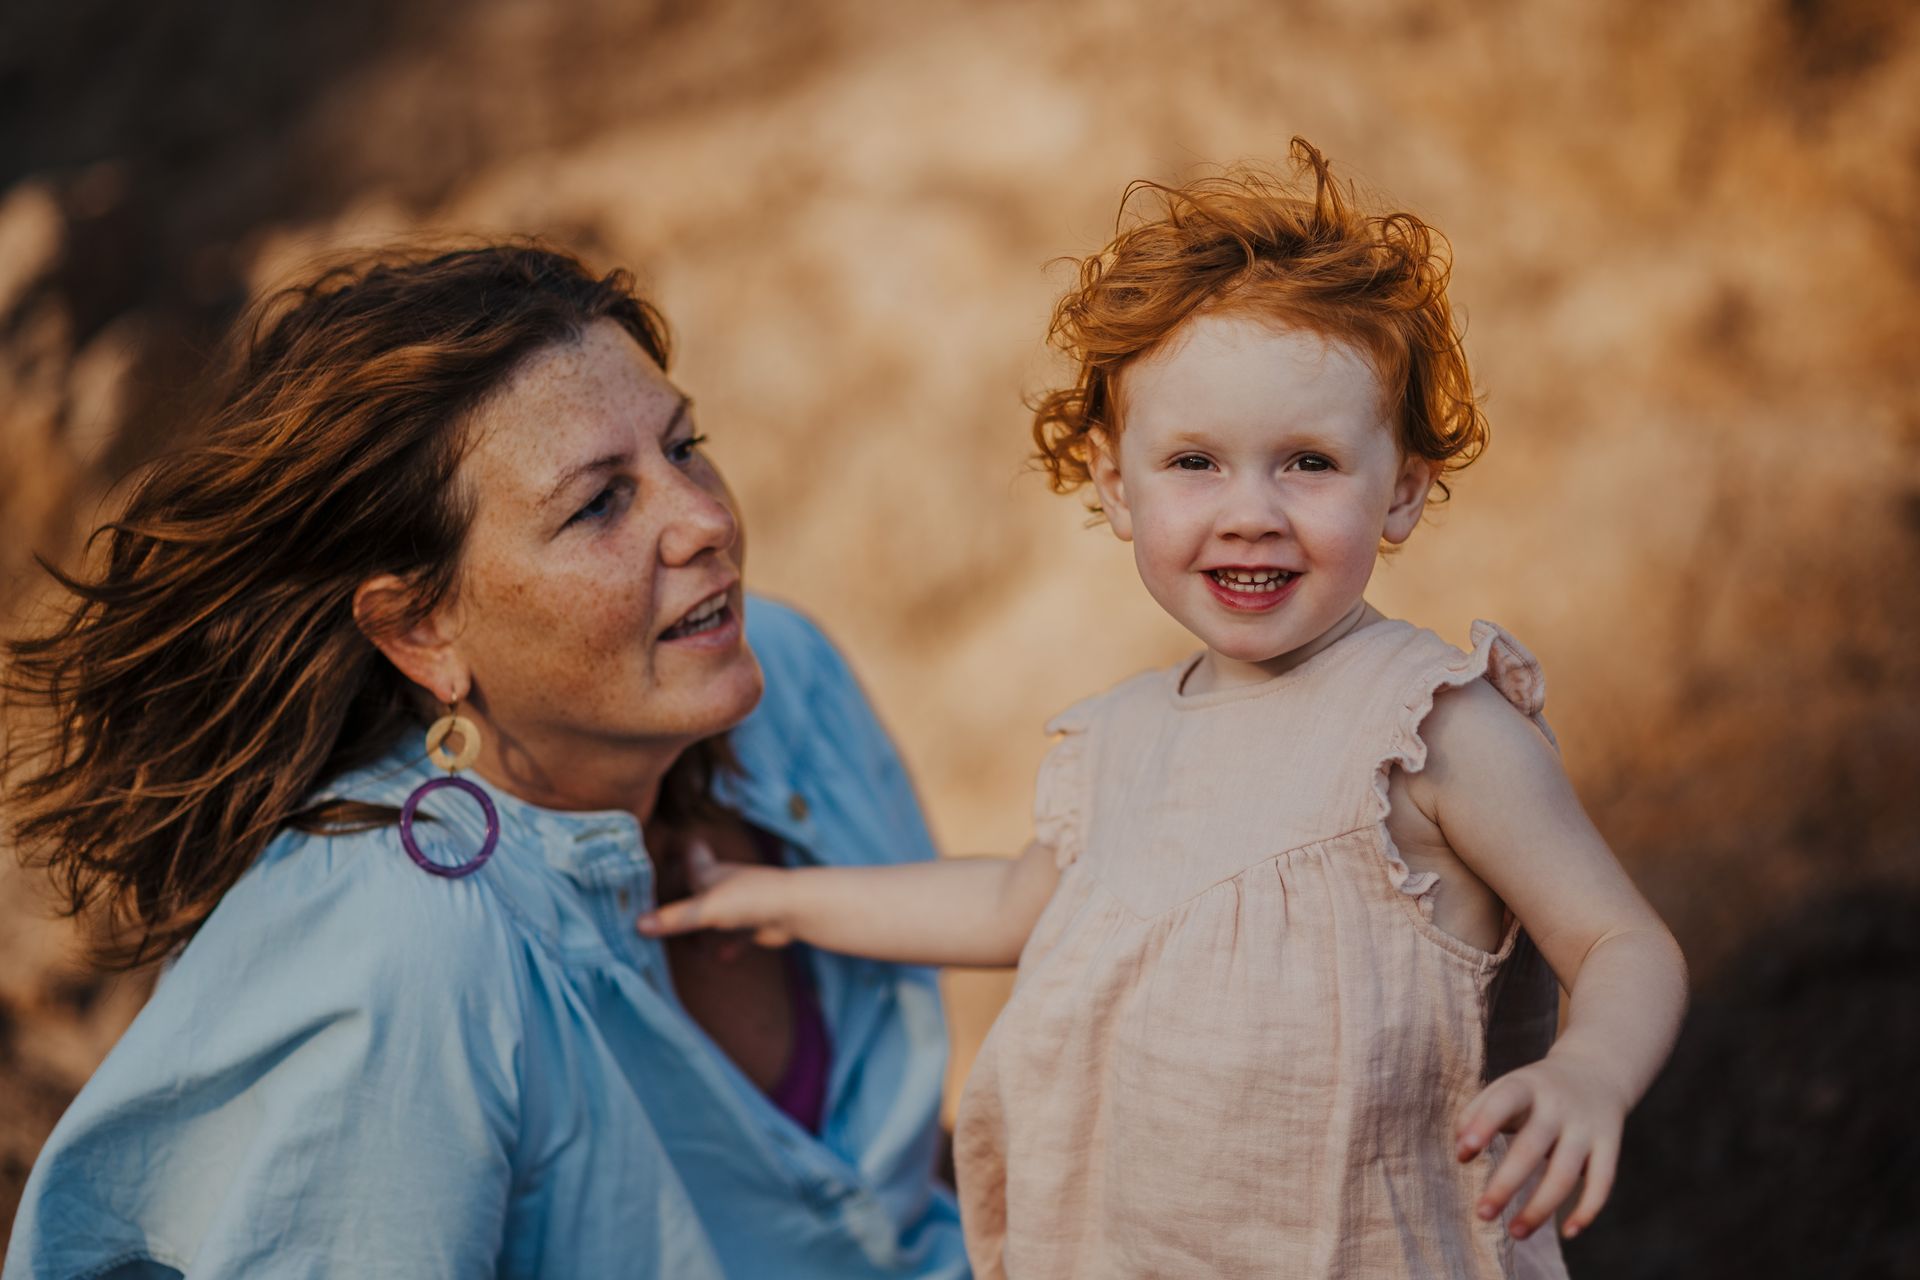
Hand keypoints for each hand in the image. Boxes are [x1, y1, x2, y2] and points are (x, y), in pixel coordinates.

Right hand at [636, 838, 794, 947]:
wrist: (796, 910)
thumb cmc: (749, 899)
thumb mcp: (705, 909)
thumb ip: (674, 919)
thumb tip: (637, 925)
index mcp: (711, 873)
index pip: (693, 858)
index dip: (685, 854)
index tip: (678, 847)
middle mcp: (726, 884)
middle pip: (703, 889)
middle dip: (689, 899)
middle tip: (669, 909)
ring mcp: (744, 903)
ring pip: (721, 915)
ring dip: (708, 927)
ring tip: (691, 946)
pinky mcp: (758, 923)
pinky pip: (740, 935)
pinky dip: (730, 945)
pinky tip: (723, 957)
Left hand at [1454, 1051, 1626, 1240]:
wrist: (1596, 1071)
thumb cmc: (1534, 1089)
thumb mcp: (1506, 1087)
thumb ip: (1475, 1112)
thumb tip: (1461, 1153)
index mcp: (1526, 1085)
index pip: (1503, 1102)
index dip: (1484, 1125)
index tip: (1465, 1152)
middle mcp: (1558, 1105)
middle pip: (1531, 1147)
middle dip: (1506, 1184)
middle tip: (1482, 1214)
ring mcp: (1586, 1127)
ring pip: (1565, 1174)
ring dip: (1540, 1208)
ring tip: (1515, 1233)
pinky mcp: (1609, 1145)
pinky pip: (1602, 1183)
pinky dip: (1587, 1210)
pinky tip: (1568, 1232)